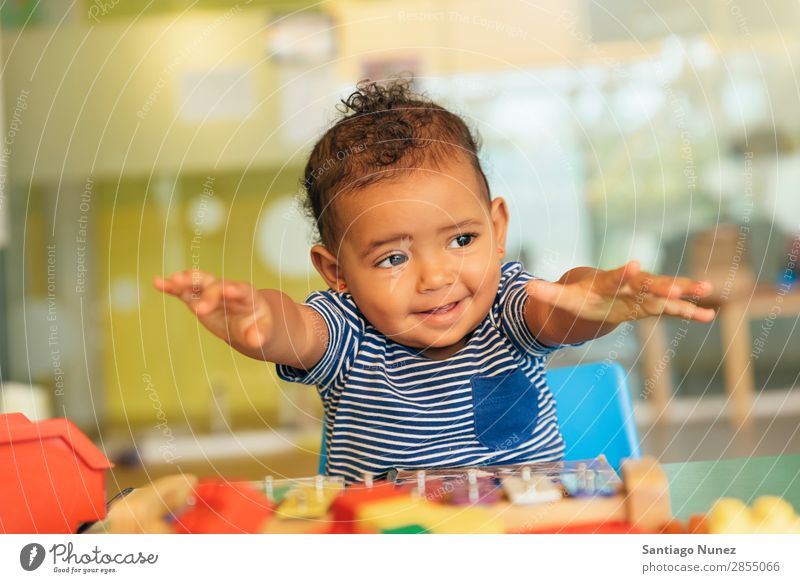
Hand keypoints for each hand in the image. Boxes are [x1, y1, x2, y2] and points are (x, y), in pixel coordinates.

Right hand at [153, 270, 272, 347]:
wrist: (247, 322)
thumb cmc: (256, 325)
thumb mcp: (262, 332)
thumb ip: (259, 335)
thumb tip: (256, 341)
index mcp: (246, 296)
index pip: (241, 290)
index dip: (235, 289)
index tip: (228, 290)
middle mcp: (227, 289)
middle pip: (217, 285)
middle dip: (208, 295)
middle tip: (199, 310)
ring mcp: (211, 292)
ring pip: (198, 282)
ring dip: (186, 281)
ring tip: (173, 281)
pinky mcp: (197, 298)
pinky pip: (183, 290)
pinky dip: (171, 286)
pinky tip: (157, 283)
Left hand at [526, 261, 715, 324]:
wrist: (594, 292)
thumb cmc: (578, 295)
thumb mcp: (562, 297)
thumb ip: (547, 293)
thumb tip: (527, 288)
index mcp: (607, 282)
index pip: (615, 276)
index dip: (624, 272)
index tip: (635, 265)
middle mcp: (629, 284)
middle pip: (648, 283)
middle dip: (665, 284)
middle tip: (683, 286)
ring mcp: (643, 294)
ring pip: (666, 291)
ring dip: (685, 292)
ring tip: (707, 290)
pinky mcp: (652, 304)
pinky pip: (673, 308)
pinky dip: (689, 312)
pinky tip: (710, 315)